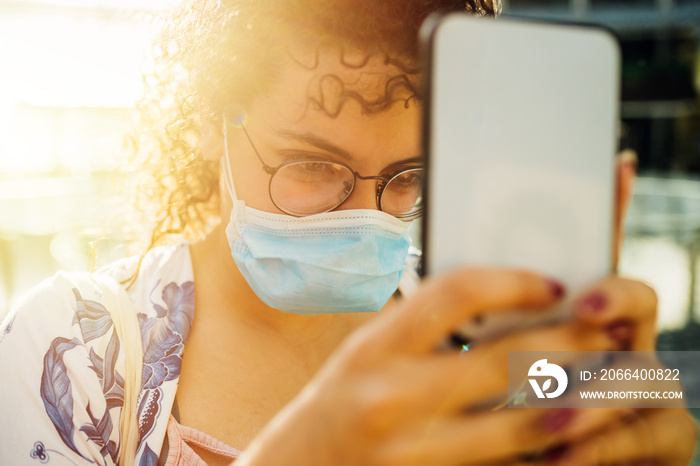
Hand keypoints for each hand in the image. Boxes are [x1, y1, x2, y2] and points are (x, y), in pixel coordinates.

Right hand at [234, 269, 690, 465]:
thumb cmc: (336, 402)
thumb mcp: (366, 351)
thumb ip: (421, 327)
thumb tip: (497, 301)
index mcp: (374, 346)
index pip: (455, 294)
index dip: (513, 282)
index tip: (554, 284)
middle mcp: (392, 395)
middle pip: (505, 359)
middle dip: (569, 341)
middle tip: (609, 329)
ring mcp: (415, 448)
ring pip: (522, 422)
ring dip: (578, 400)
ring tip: (610, 382)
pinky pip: (506, 464)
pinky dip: (545, 446)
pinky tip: (570, 430)